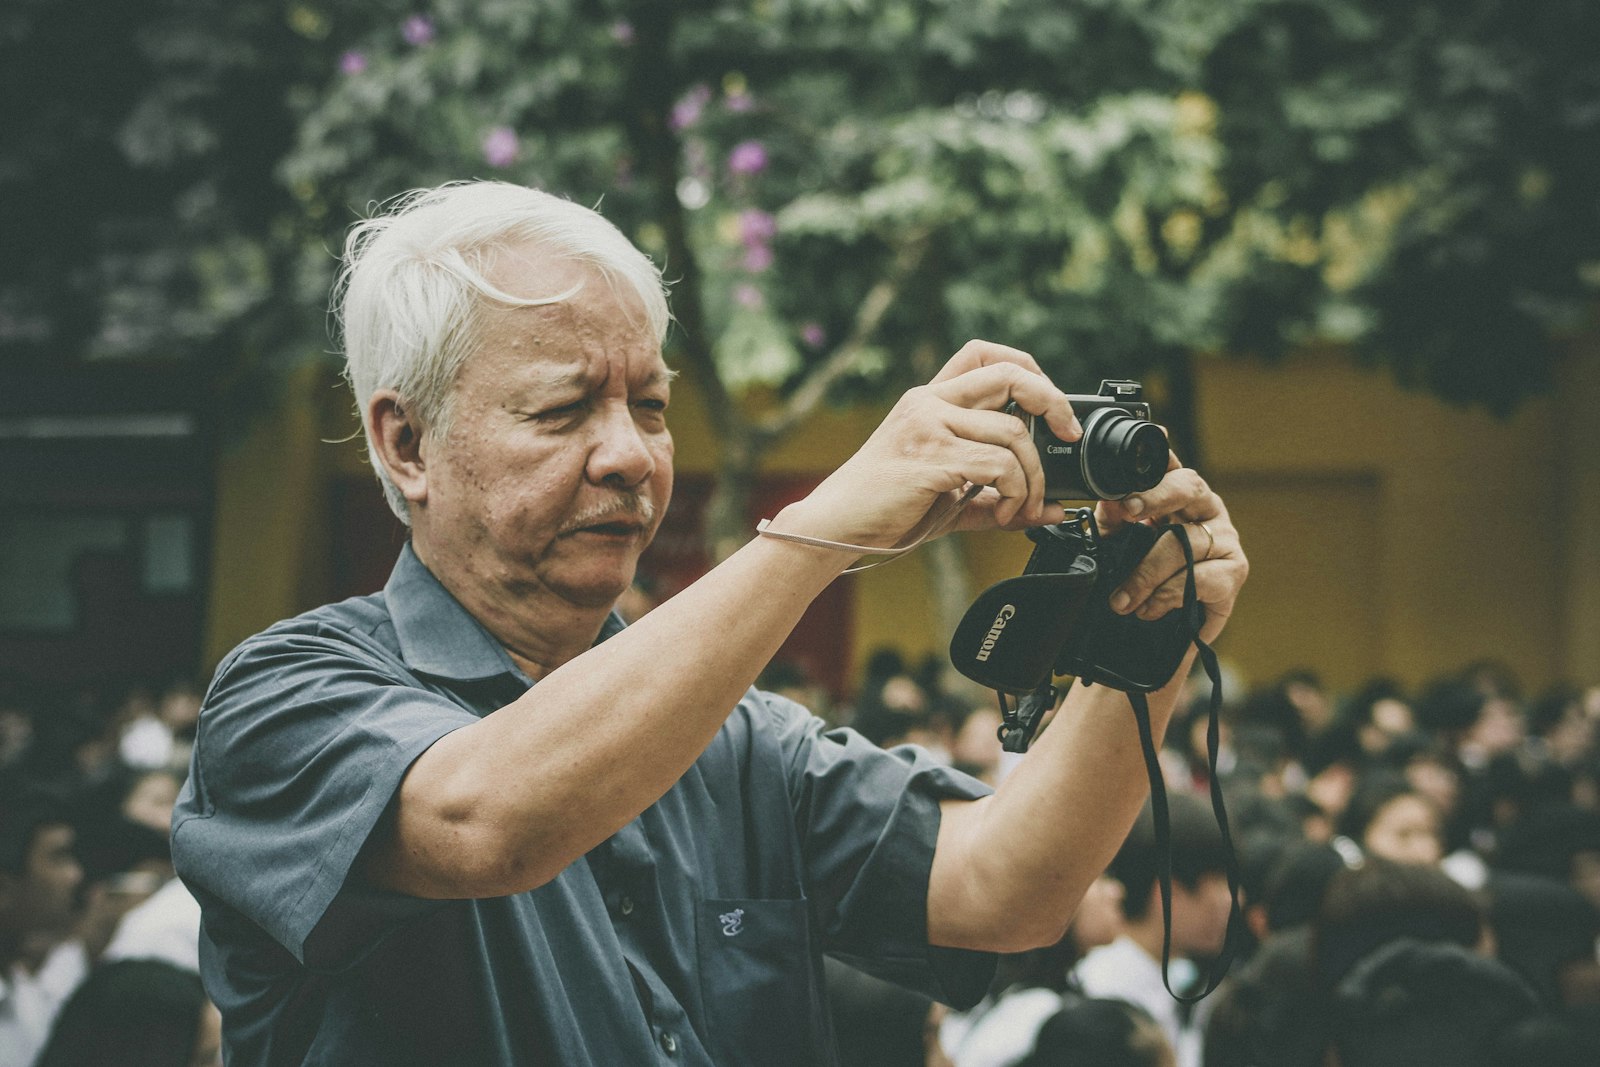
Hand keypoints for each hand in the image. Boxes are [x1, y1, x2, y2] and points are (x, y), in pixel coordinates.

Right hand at [771, 341, 1080, 549]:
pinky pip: (998, 466)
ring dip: (1033, 476)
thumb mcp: (948, 496)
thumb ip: (997, 497)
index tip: (1051, 408)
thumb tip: (1052, 511)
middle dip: (1053, 402)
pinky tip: (1005, 514)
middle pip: (1009, 374)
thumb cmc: (885, 511)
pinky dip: (1016, 493)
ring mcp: (928, 427)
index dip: (1028, 369)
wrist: (835, 527)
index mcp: (929, 401)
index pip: (983, 354)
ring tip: (1021, 507)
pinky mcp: (931, 458)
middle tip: (1066, 436)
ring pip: (1012, 432)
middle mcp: (928, 404)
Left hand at [1094, 452, 1246, 641]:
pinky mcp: (1234, 573)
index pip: (1170, 465)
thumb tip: (1109, 501)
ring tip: (1122, 599)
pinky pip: (1202, 577)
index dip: (1159, 456)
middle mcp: (1206, 508)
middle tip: (1127, 512)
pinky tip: (1151, 608)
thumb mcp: (1122, 542)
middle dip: (1155, 496)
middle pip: (1188, 486)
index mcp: (1178, 495)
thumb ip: (1114, 520)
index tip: (1147, 450)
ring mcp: (1225, 538)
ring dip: (1146, 574)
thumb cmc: (1147, 573)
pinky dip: (1170, 595)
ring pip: (1185, 543)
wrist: (1166, 628)